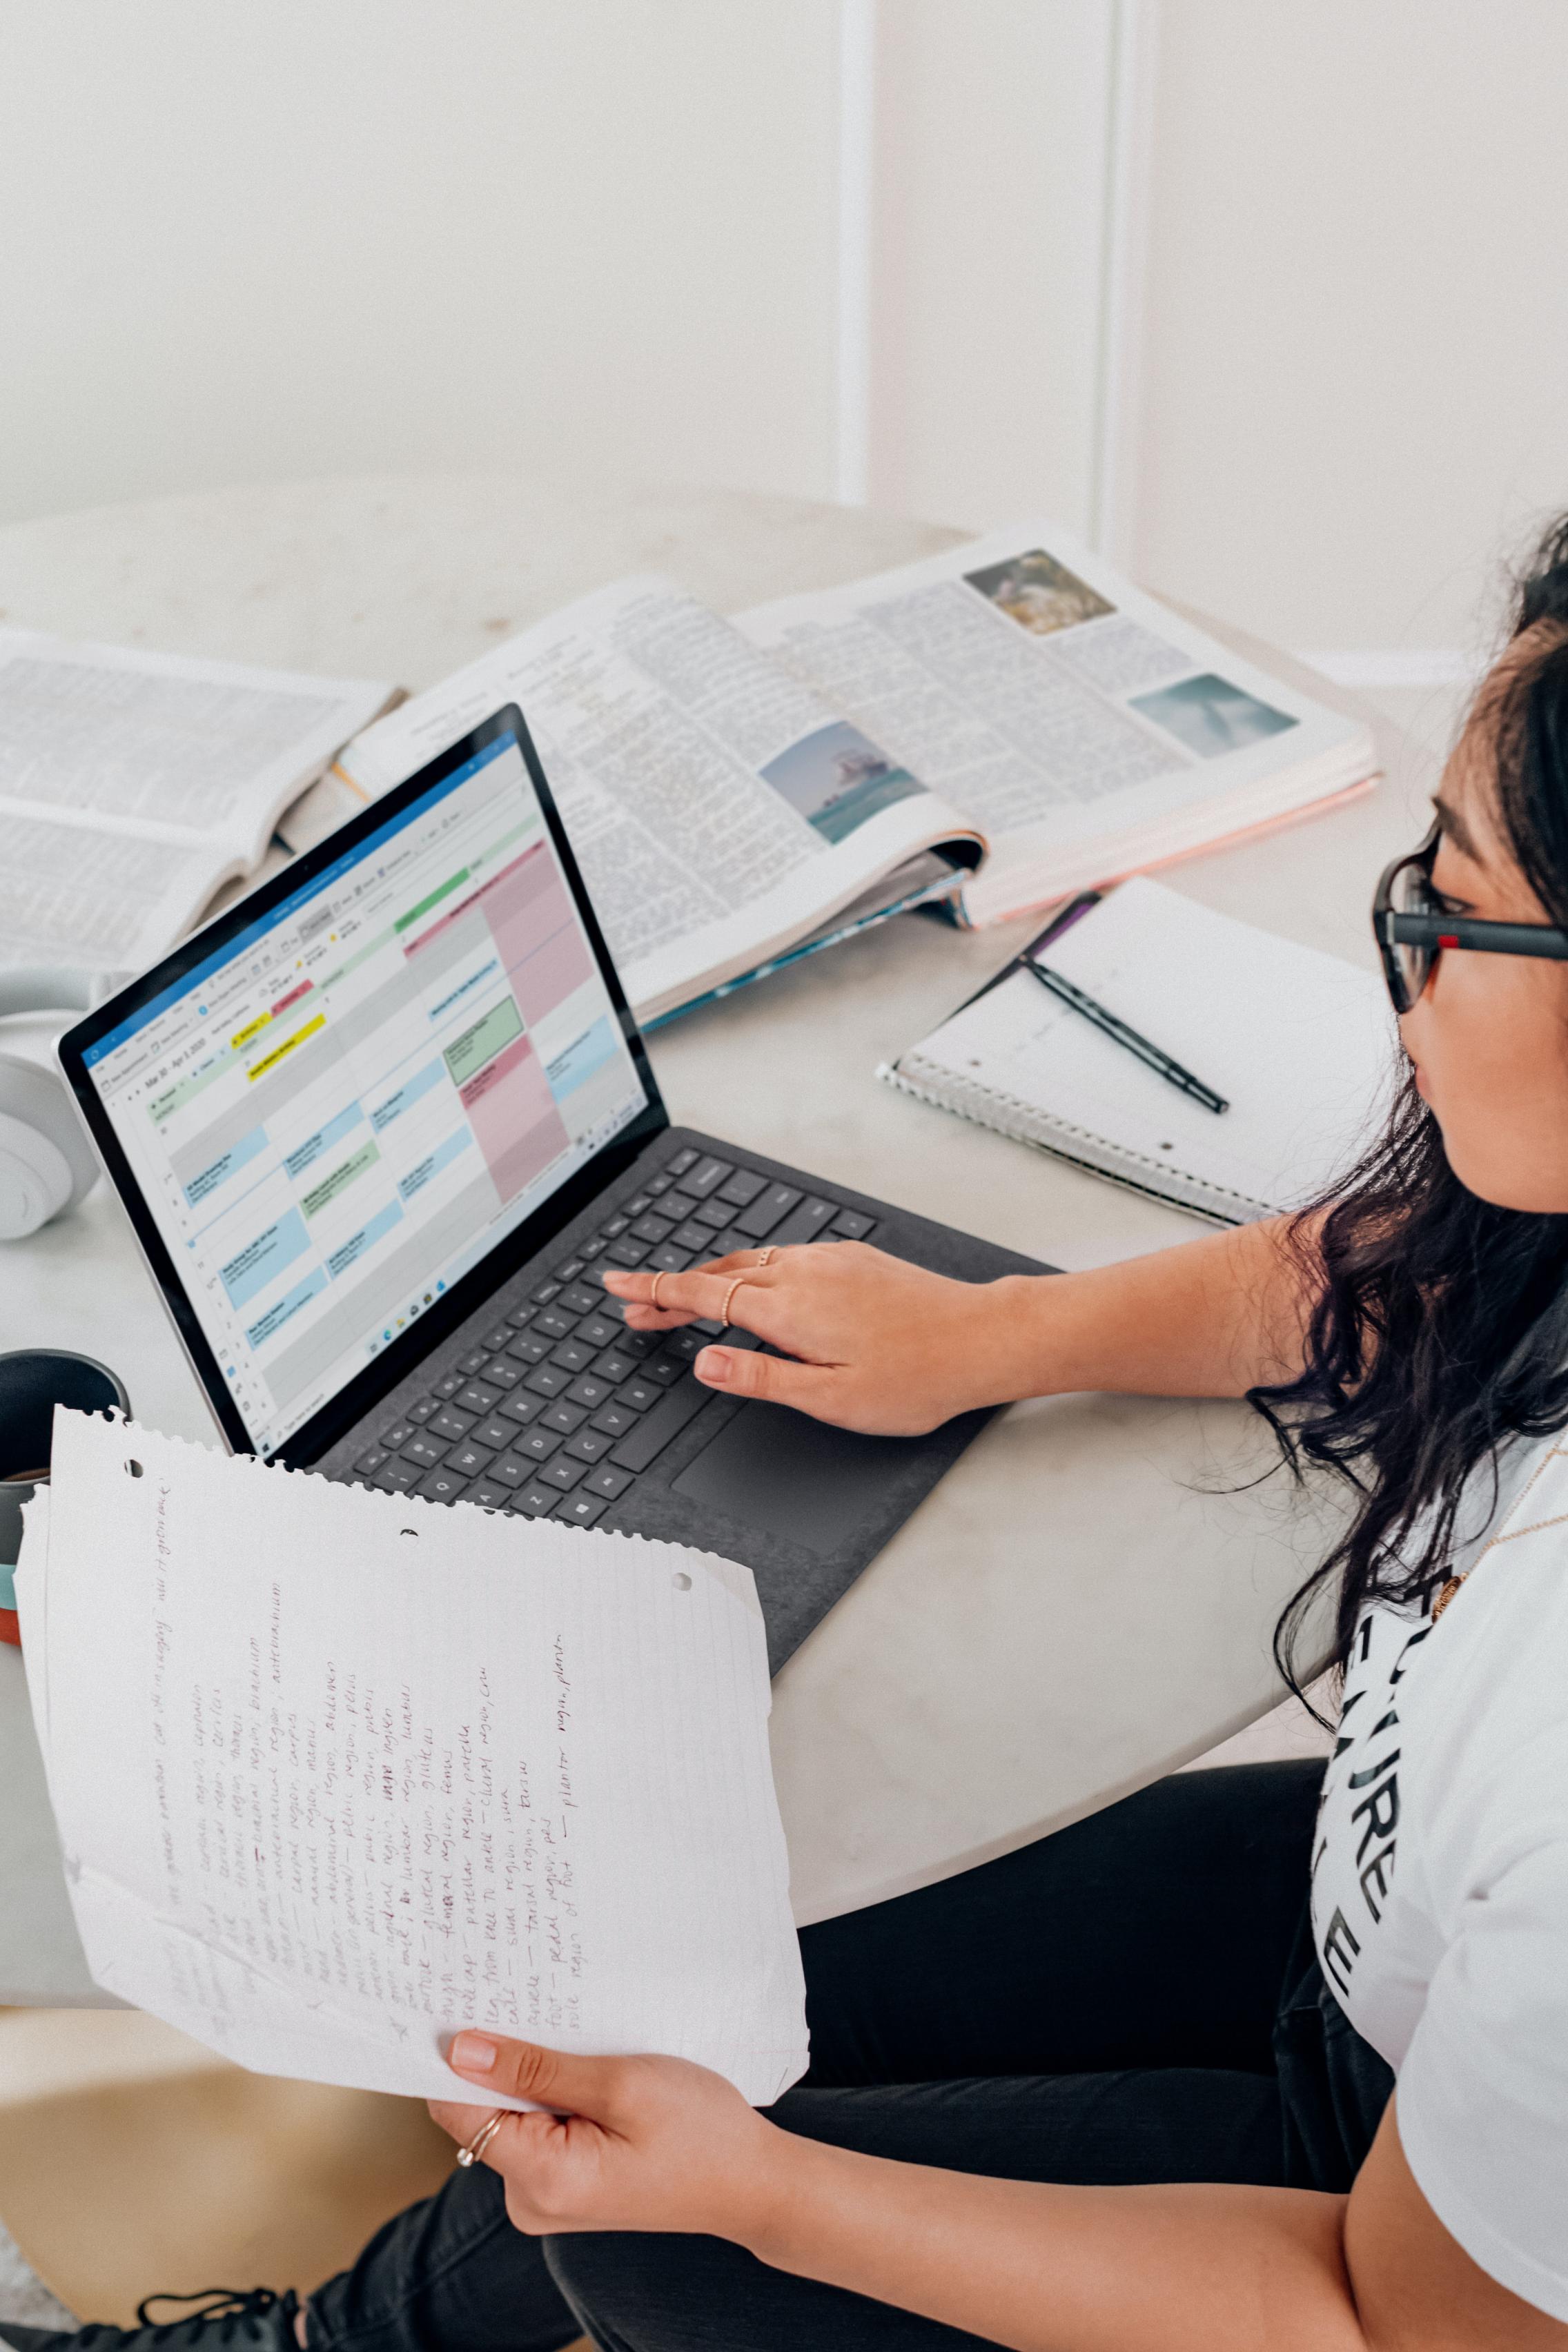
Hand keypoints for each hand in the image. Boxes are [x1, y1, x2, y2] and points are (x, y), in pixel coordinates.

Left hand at [429, 2032, 785, 2238]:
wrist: (751, 2181)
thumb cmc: (701, 2132)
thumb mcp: (622, 2084)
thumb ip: (538, 2070)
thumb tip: (461, 2049)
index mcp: (541, 2180)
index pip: (458, 2109)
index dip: (455, 2054)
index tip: (465, 2000)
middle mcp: (531, 2198)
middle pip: (481, 2110)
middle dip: (503, 2057)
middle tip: (535, 2003)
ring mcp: (548, 2194)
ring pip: (511, 2114)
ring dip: (533, 2071)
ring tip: (578, 2037)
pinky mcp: (566, 2182)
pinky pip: (538, 2127)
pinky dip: (552, 2092)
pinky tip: (587, 2066)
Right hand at [602, 1243, 1031, 1433]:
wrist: (982, 1337)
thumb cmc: (916, 1377)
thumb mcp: (830, 1398)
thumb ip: (761, 1378)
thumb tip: (705, 1363)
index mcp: (789, 1308)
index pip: (701, 1295)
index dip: (653, 1291)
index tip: (617, 1286)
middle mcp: (804, 1272)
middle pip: (717, 1275)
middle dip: (671, 1290)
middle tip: (636, 1308)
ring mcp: (830, 1259)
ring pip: (750, 1262)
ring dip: (709, 1280)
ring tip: (683, 1300)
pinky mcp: (852, 1258)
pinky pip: (782, 1257)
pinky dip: (750, 1271)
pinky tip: (753, 1287)